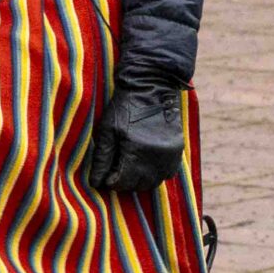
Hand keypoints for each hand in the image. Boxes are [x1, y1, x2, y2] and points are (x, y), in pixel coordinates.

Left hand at [81, 67, 185, 193]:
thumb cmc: (124, 107)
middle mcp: (156, 157)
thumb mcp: (107, 131)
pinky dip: (156, 173)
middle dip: (125, 182)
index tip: (106, 175)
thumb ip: (102, 159)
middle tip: (116, 171)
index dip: (111, 182)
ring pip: (154, 182)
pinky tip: (146, 163)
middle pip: (139, 185)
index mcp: (136, 152)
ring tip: (129, 167)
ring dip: (141, 180)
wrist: (152, 86)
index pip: (122, 182)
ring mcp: (170, 154)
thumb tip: (95, 183)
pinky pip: (168, 173)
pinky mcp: (178, 150)